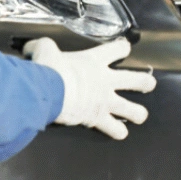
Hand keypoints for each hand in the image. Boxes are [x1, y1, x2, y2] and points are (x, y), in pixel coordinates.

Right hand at [24, 37, 155, 139]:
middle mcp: (106, 81)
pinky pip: (115, 129)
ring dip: (138, 113)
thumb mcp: (43, 49)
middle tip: (149, 83)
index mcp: (95, 61)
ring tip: (140, 115)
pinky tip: (119, 133)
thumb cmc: (48, 68)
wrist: (49, 91)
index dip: (122, 48)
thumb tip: (31, 47)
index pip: (117, 49)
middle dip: (145, 82)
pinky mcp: (98, 118)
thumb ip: (42, 46)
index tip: (124, 48)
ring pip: (133, 109)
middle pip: (136, 80)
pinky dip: (117, 132)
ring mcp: (105, 101)